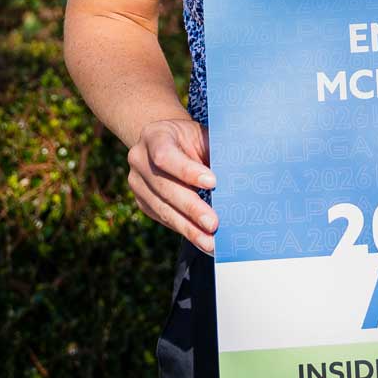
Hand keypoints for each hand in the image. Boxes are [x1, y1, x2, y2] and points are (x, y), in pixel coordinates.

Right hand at [128, 117, 218, 254]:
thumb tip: (240, 175)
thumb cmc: (191, 139)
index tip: (213, 183)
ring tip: (210, 242)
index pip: (166, 155)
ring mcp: (138, 183)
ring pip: (163, 208)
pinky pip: (164, 219)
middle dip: (191, 208)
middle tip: (213, 224)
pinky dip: (185, 230)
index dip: (187, 171)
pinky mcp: (143, 202)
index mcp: (155, 135)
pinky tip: (202, 240)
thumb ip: (214, 150)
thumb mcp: (201, 135)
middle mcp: (140, 159)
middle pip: (164, 187)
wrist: (167, 142)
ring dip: (188, 228)